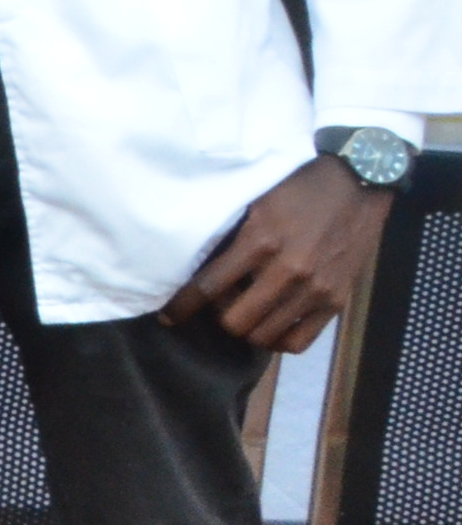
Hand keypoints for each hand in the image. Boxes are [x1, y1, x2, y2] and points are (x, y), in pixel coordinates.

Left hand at [162, 156, 385, 351]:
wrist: (358, 182)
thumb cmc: (299, 187)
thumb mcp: (255, 202)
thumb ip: (231, 236)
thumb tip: (199, 265)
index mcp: (260, 241)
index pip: (209, 286)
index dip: (182, 306)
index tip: (167, 316)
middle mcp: (288, 270)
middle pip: (235, 321)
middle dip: (218, 316)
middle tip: (219, 303)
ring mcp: (315, 289)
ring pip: (264, 336)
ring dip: (247, 327)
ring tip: (246, 309)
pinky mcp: (337, 300)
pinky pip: (298, 341)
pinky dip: (278, 340)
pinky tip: (270, 323)